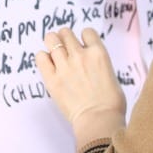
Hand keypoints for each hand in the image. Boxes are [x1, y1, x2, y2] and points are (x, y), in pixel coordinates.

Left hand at [38, 27, 125, 147]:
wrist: (99, 120)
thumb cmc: (111, 103)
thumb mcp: (111, 74)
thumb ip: (98, 63)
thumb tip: (91, 63)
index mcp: (98, 53)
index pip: (86, 32)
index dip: (84, 38)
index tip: (83, 46)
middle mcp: (80, 55)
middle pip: (65, 32)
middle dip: (65, 38)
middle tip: (66, 49)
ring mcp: (65, 66)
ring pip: (51, 39)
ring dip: (53, 44)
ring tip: (55, 54)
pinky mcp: (52, 79)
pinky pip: (41, 57)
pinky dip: (43, 57)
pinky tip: (48, 64)